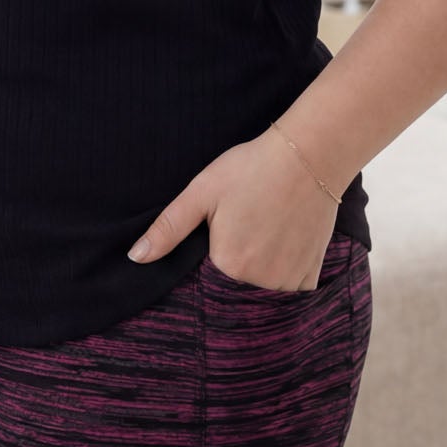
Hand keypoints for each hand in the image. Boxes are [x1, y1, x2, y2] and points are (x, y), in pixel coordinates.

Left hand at [126, 127, 339, 291]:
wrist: (309, 155)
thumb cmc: (251, 169)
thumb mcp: (201, 193)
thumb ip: (168, 229)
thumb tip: (135, 258)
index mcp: (229, 265)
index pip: (206, 280)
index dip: (210, 257)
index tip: (221, 232)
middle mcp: (260, 281)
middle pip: (235, 287)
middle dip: (235, 266)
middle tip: (247, 226)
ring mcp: (289, 279)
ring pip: (263, 290)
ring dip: (259, 274)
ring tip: (265, 233)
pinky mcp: (311, 272)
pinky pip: (290, 290)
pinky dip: (284, 276)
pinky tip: (283, 245)